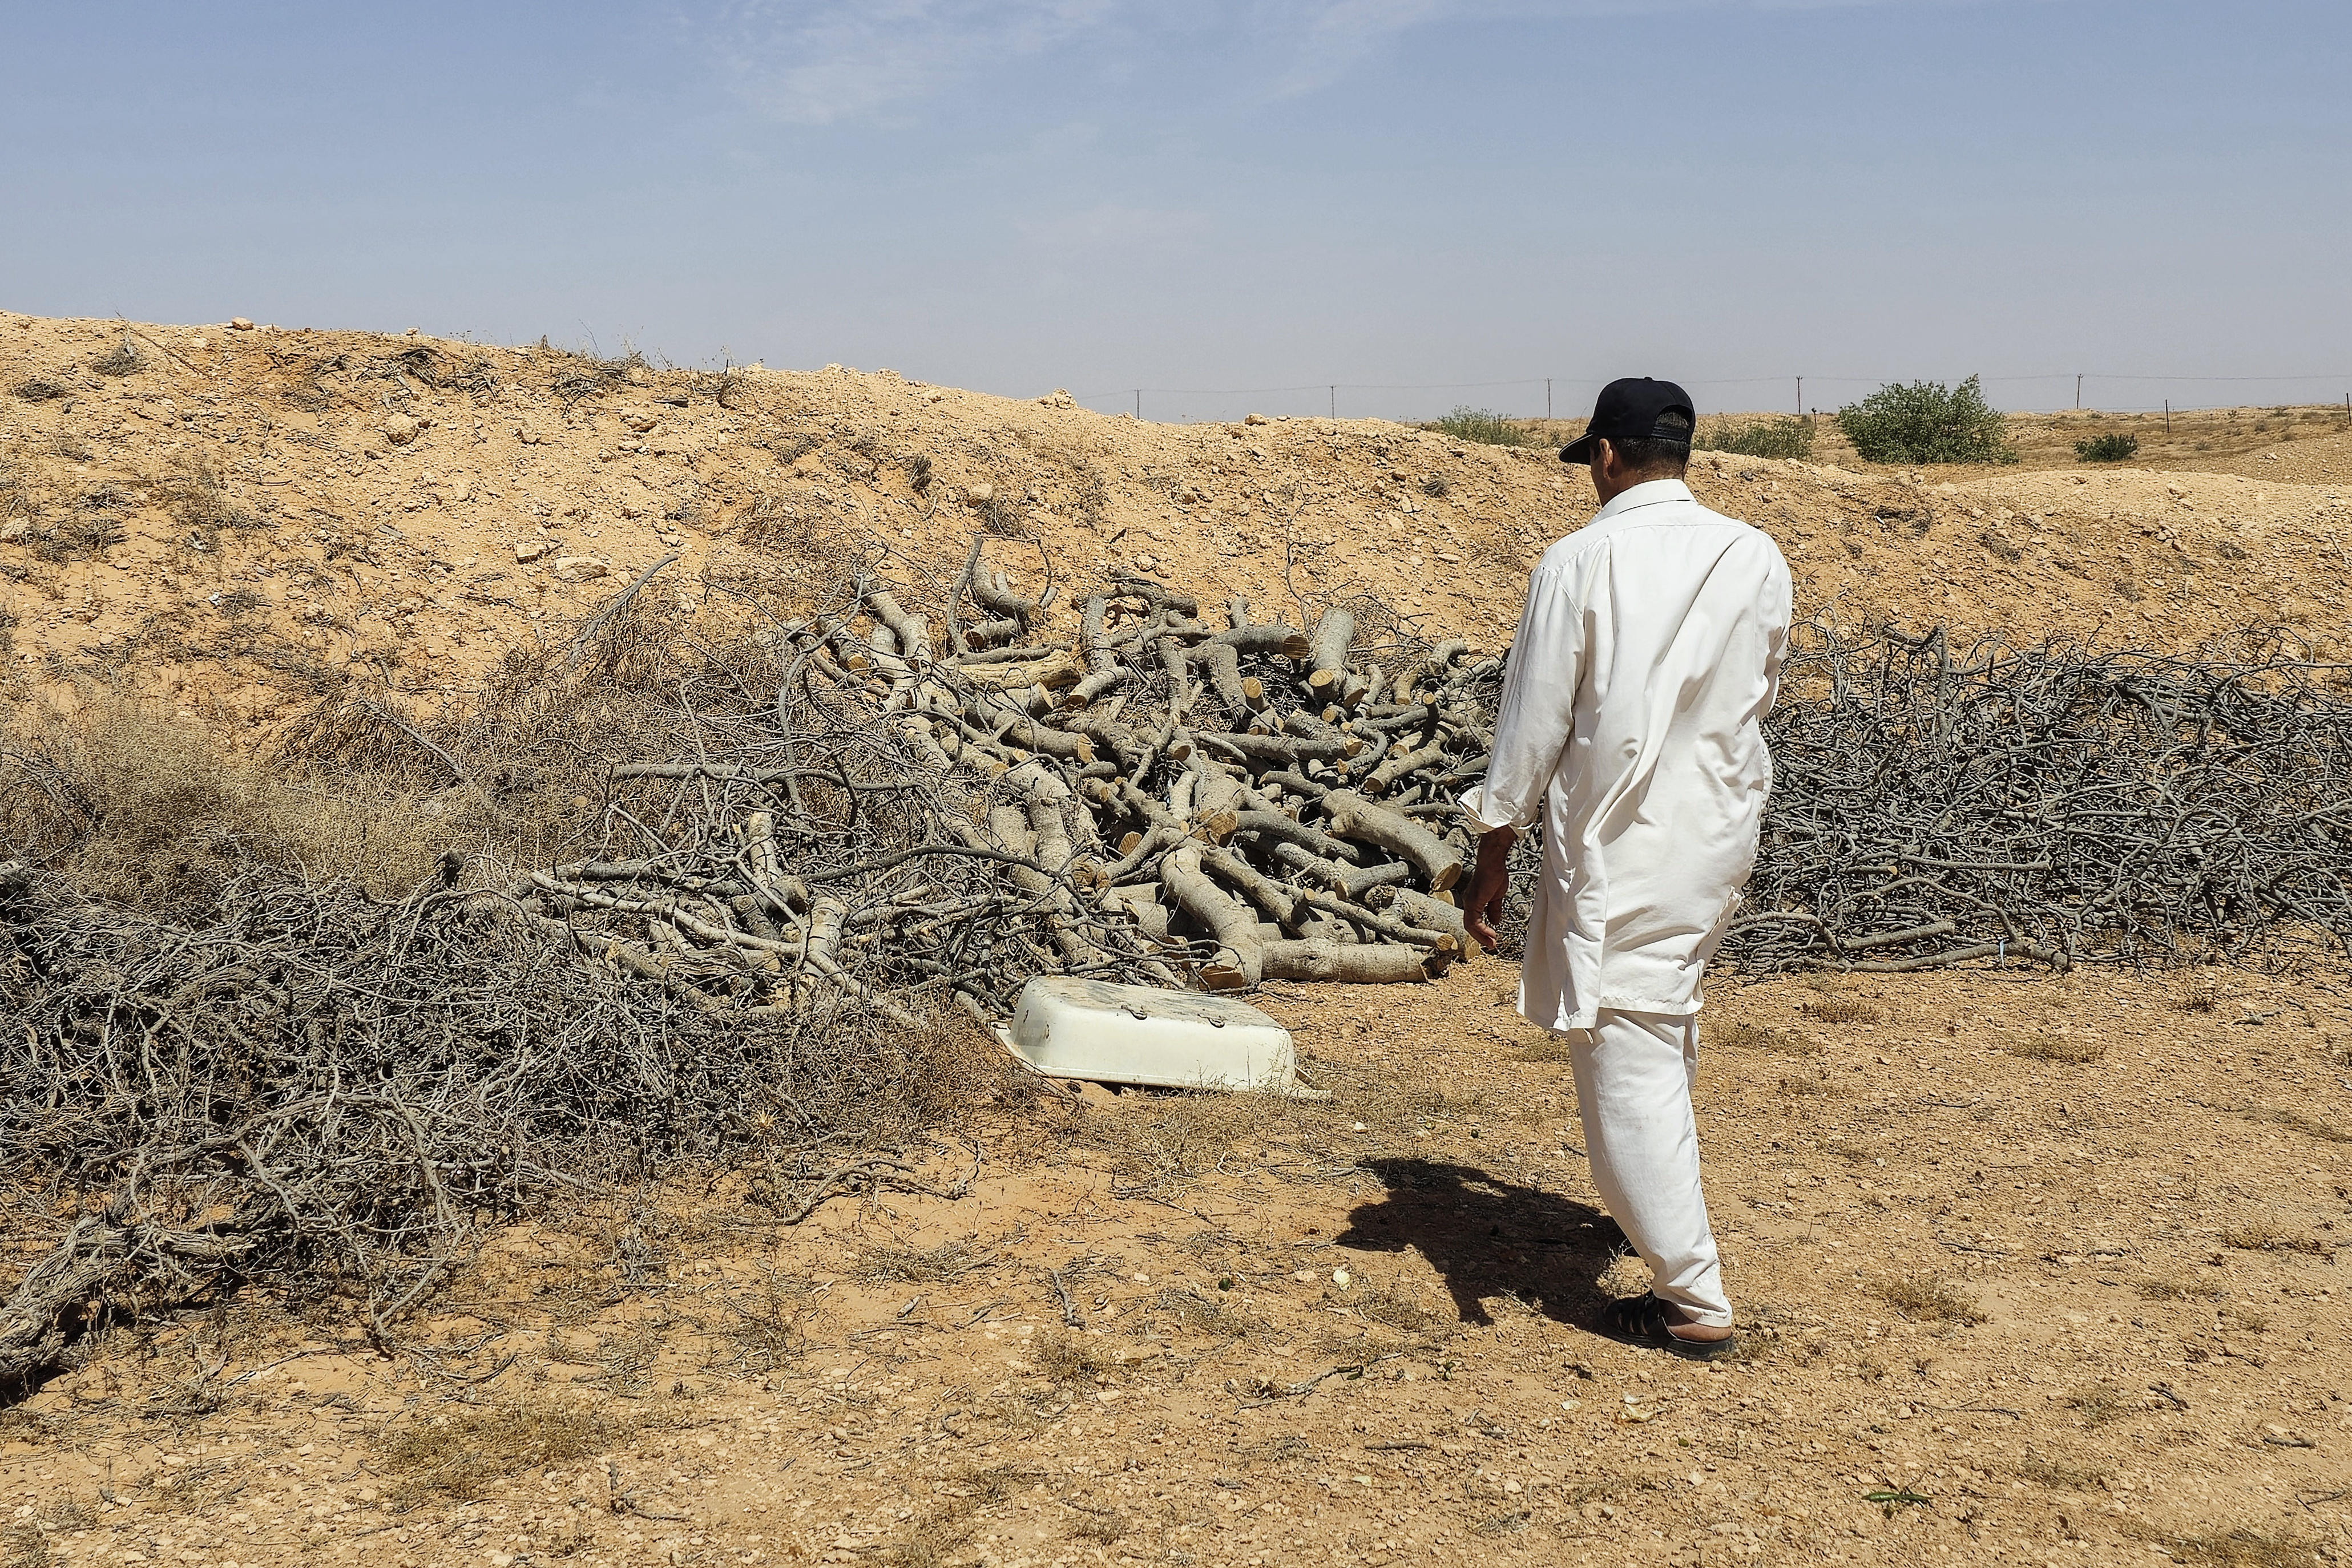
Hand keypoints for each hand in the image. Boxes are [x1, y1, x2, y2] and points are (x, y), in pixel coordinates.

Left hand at [1461, 826, 1516, 954]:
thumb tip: (1495, 921)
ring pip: (1470, 926)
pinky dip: (1482, 930)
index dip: (1481, 932)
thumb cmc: (1495, 874)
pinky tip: (1491, 933)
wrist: (1493, 863)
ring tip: (1492, 943)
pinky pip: (1474, 921)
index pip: (1474, 922)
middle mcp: (1469, 902)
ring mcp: (1469, 902)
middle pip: (1470, 926)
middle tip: (1491, 945)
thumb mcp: (1496, 896)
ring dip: (1481, 936)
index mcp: (1473, 901)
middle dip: (1480, 938)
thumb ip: (1494, 910)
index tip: (1492, 939)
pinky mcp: (1473, 902)